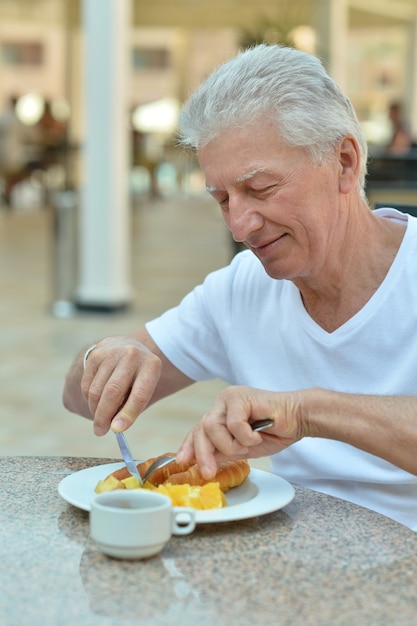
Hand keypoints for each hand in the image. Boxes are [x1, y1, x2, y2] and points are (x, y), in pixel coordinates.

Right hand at [81, 336, 161, 435]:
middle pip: (113, 391)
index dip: (128, 414)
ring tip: (100, 418)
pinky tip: (96, 402)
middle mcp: (132, 355)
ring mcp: (112, 352)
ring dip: (95, 410)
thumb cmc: (139, 376)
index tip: (117, 430)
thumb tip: (115, 427)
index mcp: (151, 365)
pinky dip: (89, 399)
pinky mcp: (95, 354)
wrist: (129, 348)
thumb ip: (133, 406)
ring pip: (96, 390)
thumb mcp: (145, 387)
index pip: (139, 394)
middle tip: (100, 431)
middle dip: (104, 416)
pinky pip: (87, 385)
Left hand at [177, 385, 305, 478]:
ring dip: (229, 445)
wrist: (299, 418)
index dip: (189, 446)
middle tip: (209, 472)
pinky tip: (258, 435)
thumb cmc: (275, 432)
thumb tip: (203, 463)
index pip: (198, 430)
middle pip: (201, 429)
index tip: (182, 462)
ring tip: (246, 447)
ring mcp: (230, 398)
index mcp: (221, 415)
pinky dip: (245, 436)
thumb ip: (224, 452)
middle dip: (203, 454)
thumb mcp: (244, 448)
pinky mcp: (240, 396)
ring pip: (212, 427)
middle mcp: (222, 404)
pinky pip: (233, 423)